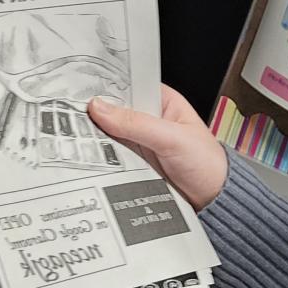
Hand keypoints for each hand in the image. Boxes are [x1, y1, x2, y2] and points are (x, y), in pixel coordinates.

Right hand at [88, 85, 228, 209]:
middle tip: (73, 115)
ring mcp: (142, 142)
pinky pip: (114, 158)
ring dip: (98, 138)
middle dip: (97, 115)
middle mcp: (150, 119)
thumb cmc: (207, 164)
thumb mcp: (172, 138)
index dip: (107, 88)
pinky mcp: (136, 164)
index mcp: (163, 101)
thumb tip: (101, 108)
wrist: (214, 201)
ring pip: (112, 135)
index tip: (82, 90)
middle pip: (116, 112)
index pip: (129, 86)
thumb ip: (137, 123)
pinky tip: (88, 157)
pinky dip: (103, 159)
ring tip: (75, 136)